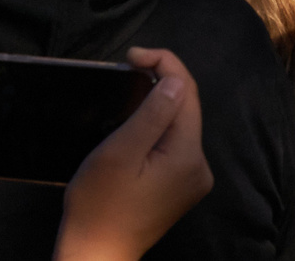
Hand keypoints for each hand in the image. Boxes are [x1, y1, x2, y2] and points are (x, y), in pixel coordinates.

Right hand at [56, 49, 212, 260]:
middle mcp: (200, 166)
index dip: (165, 64)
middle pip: (186, 108)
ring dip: (158, 104)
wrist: (94, 256)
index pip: (186, 93)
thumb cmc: (99, 206)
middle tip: (129, 66)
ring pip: (179, 126)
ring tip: (130, 88)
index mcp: (189, 155)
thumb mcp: (120, 154)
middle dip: (162, 82)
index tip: (132, 54)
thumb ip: (151, 115)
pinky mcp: (179, 189)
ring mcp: (192, 180)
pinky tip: (137, 122)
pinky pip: (172, 145)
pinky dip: (156, 128)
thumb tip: (176, 80)